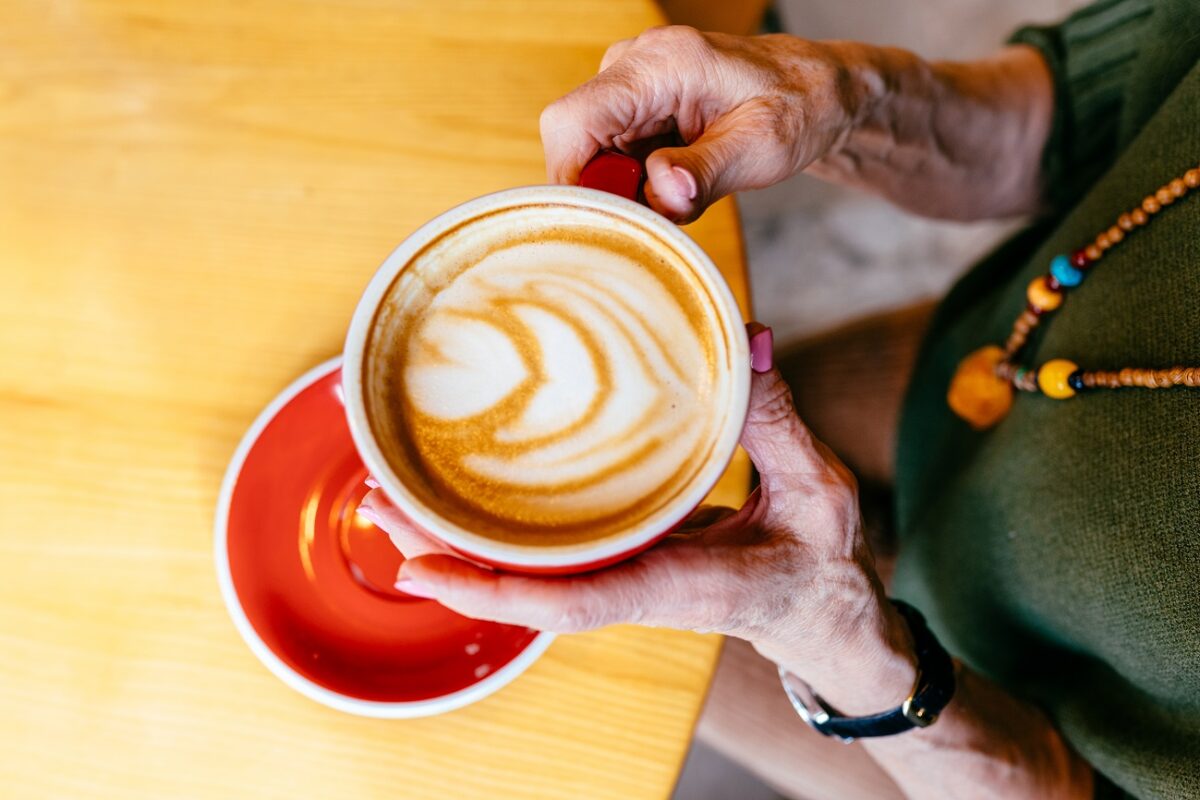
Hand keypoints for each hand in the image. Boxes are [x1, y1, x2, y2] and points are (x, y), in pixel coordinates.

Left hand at [358, 324, 917, 709]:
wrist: (819, 613)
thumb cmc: (818, 563)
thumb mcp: (818, 491)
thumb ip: (778, 422)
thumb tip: (748, 340)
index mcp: (676, 587)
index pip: (572, 603)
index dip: (494, 591)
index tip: (424, 571)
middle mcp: (633, 587)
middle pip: (520, 586)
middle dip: (442, 555)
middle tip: (375, 499)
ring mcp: (621, 575)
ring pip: (522, 570)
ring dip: (452, 538)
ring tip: (388, 489)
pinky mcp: (620, 559)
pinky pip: (545, 551)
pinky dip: (493, 526)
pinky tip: (457, 488)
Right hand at [540, 26, 865, 221]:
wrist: (817, 89)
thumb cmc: (799, 108)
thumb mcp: (763, 148)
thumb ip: (707, 172)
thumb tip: (662, 196)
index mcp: (663, 64)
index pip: (572, 122)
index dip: (573, 180)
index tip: (609, 221)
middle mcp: (635, 64)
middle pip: (573, 143)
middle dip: (607, 192)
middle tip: (659, 217)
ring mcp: (630, 82)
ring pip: (589, 153)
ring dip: (624, 189)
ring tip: (680, 194)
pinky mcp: (634, 103)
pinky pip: (609, 153)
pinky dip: (634, 181)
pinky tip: (674, 182)